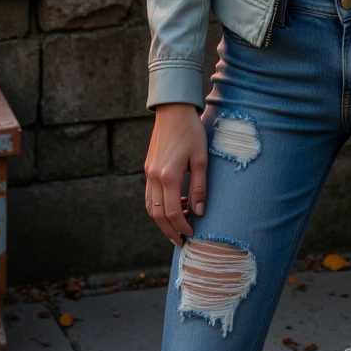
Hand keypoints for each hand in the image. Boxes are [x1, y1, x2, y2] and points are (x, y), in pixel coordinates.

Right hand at [143, 103, 208, 247]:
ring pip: (150, 207)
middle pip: (157, 215)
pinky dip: (158, 206)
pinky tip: (174, 204)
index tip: (192, 234)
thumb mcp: (201, 158)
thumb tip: (199, 212)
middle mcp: (154, 177)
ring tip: (179, 225)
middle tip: (182, 241)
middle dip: (170, 230)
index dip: (182, 226)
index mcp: (168, 176)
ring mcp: (149, 172)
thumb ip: (200, 187)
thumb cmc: (191, 131)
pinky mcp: (148, 168)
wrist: (173, 110)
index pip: (172, 212)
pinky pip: (150, 195)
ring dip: (162, 220)